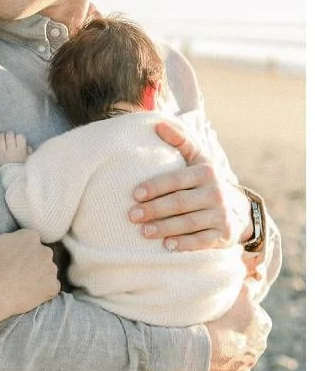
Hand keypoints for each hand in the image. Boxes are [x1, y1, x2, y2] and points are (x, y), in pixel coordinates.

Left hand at [0, 132, 29, 167]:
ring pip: (0, 138)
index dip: (19, 137)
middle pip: (9, 135)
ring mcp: (2, 154)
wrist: (12, 180)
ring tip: (3, 137)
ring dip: (2, 136)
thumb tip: (27, 146)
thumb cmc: (22, 169)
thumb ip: (29, 152)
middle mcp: (11, 151)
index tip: (19, 140)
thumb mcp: (29, 161)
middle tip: (10, 137)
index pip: (20, 137)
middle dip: (10, 135)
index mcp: (21, 151)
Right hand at [0, 191, 58, 322]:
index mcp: (30, 236)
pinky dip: (42, 290)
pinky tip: (27, 293)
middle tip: (10, 272)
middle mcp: (45, 250)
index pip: (27, 241)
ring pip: (45, 271)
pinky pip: (50, 288)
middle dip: (28, 262)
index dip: (15, 250)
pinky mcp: (52, 289)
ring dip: (36, 276)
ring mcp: (50, 270)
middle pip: (38, 255)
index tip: (4, 259)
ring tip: (18, 284)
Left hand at [130, 118, 246, 251]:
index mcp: (206, 172)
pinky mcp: (224, 235)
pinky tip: (168, 246)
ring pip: (189, 223)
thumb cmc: (206, 182)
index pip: (176, 179)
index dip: (155, 187)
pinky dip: (184, 244)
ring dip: (164, 228)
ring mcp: (221, 215)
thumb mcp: (198, 159)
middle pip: (180, 203)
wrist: (238, 208)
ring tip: (144, 231)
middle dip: (154, 210)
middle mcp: (216, 193)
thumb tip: (157, 124)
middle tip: (132, 215)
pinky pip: (202, 241)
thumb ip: (179, 141)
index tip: (135, 194)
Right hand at [206, 283, 270, 370]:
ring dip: (229, 343)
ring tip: (213, 337)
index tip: (225, 310)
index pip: (253, 313)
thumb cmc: (221, 319)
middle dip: (235, 328)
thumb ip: (249, 285)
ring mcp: (250, 360)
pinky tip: (213, 351)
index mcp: (264, 323)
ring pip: (239, 348)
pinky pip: (231, 363)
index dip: (238, 310)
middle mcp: (261, 343)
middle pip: (247, 332)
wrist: (205, 350)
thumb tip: (253, 281)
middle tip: (217, 323)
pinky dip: (224, 358)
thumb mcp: (239, 293)